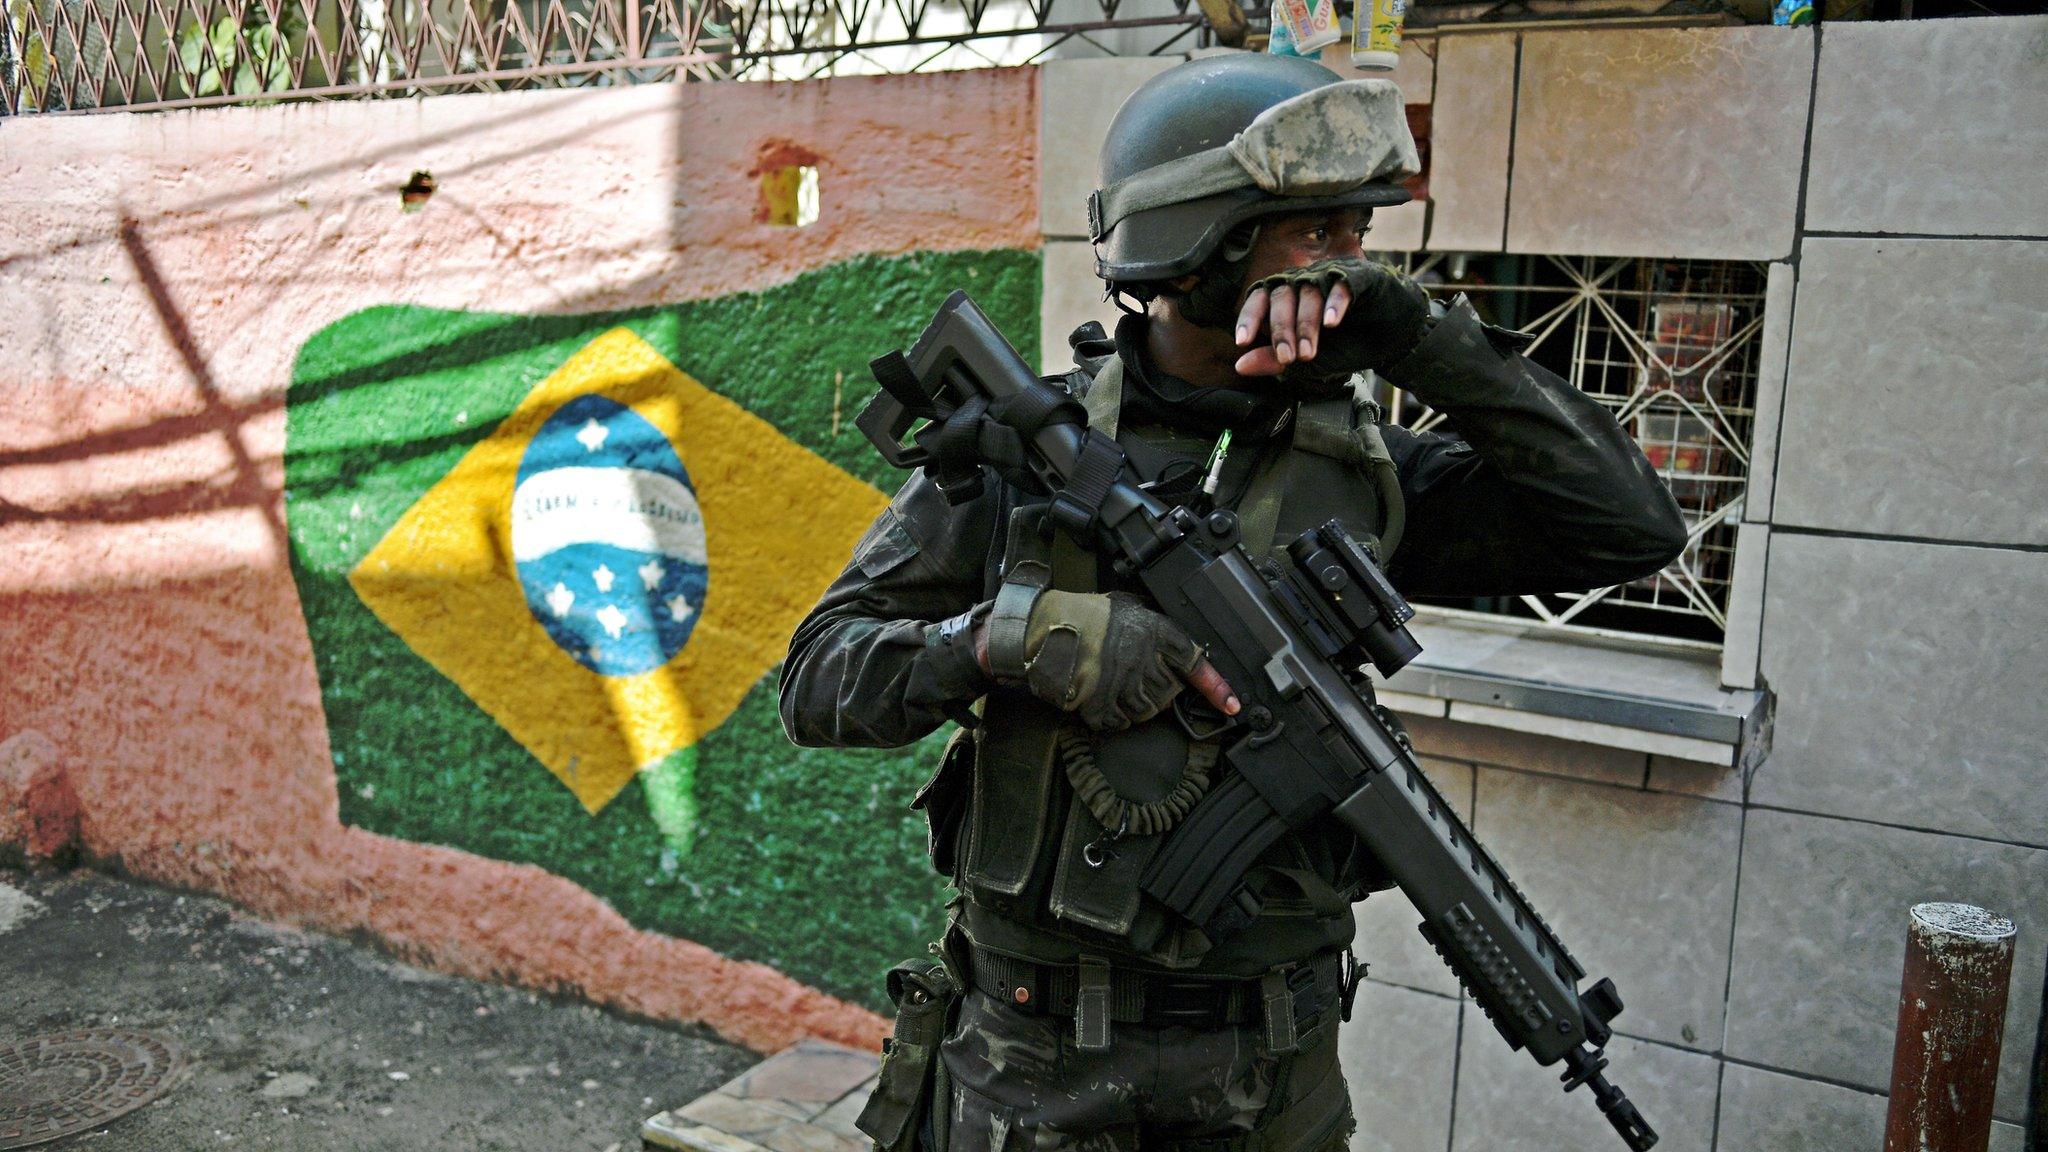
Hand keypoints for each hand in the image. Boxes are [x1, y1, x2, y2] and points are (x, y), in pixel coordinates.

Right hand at [977, 591, 1238, 730]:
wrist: (1043, 627)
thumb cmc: (1083, 614)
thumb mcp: (1126, 606)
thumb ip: (1150, 623)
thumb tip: (1170, 643)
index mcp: (1154, 632)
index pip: (1195, 661)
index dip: (1216, 686)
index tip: (1232, 706)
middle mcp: (1144, 658)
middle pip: (1169, 692)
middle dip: (1158, 690)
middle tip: (1136, 678)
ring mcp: (1123, 683)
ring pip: (1147, 711)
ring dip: (1137, 705)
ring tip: (1117, 687)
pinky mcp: (1100, 704)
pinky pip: (1120, 723)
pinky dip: (1115, 718)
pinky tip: (1103, 702)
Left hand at [1232, 276, 1353, 376]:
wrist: (1392, 338)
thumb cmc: (1347, 344)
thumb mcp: (1308, 359)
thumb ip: (1275, 360)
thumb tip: (1240, 366)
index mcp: (1287, 297)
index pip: (1259, 300)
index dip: (1249, 318)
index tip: (1242, 341)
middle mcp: (1304, 281)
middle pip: (1282, 297)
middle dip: (1282, 331)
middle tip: (1288, 358)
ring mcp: (1330, 275)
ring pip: (1309, 292)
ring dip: (1307, 324)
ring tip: (1310, 352)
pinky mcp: (1359, 277)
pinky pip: (1341, 285)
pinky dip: (1334, 304)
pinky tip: (1331, 323)